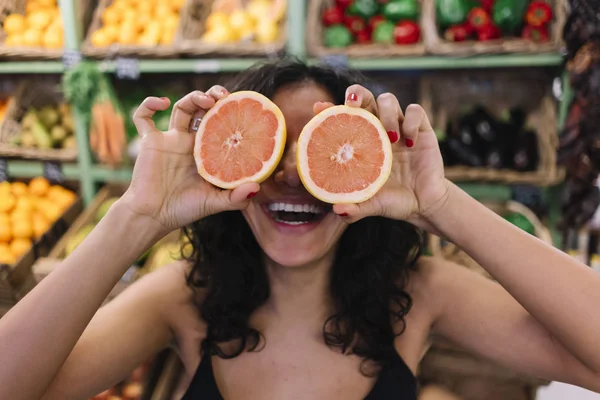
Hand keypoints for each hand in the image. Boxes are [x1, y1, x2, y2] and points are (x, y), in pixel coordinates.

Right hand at [120, 86, 259, 233]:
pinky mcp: (150, 141)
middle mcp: (189, 143)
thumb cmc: (183, 210)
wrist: (152, 216)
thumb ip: (236, 198)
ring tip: (206, 100)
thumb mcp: (214, 203)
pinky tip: (161, 102)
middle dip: (213, 98)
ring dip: (193, 97)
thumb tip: (257, 187)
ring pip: (181, 108)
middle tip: (224, 96)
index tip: (240, 106)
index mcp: (206, 153)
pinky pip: (143, 117)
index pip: (220, 125)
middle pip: (203, 110)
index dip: (229, 113)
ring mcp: (170, 140)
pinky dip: (148, 105)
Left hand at [316, 85, 450, 228]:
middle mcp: (378, 130)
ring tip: (390, 137)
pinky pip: (416, 111)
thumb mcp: (373, 205)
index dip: (330, 109)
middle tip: (353, 104)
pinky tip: (410, 141)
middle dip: (357, 94)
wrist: (424, 205)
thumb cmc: (393, 201)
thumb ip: (356, 208)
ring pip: (388, 99)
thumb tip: (338, 210)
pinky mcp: (422, 130)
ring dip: (387, 112)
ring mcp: (399, 127)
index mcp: (361, 143)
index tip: (319, 107)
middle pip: (365, 98)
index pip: (343, 119)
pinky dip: (412, 121)